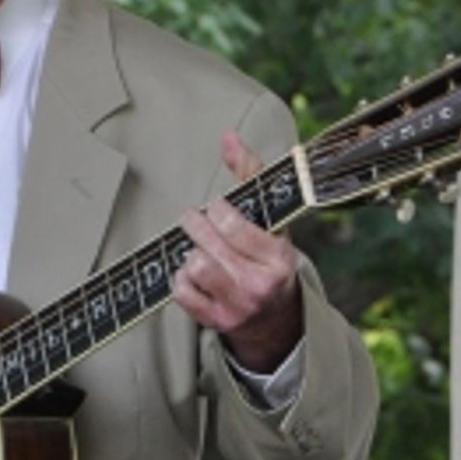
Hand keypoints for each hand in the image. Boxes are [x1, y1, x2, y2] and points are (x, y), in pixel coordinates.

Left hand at [171, 130, 302, 371]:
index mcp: (279, 256)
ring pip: (195, 267)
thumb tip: (227, 137)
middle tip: (192, 219)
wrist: (275, 319)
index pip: (232, 224)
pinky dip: (181, 279)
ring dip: (190, 255)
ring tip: (198, 251)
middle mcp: (260, 284)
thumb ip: (250, 174)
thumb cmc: (268, 256)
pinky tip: (192, 274)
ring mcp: (239, 306)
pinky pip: (182, 293)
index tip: (215, 207)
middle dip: (195, 226)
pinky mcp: (218, 322)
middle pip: (208, 245)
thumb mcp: (270, 218)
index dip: (216, 210)